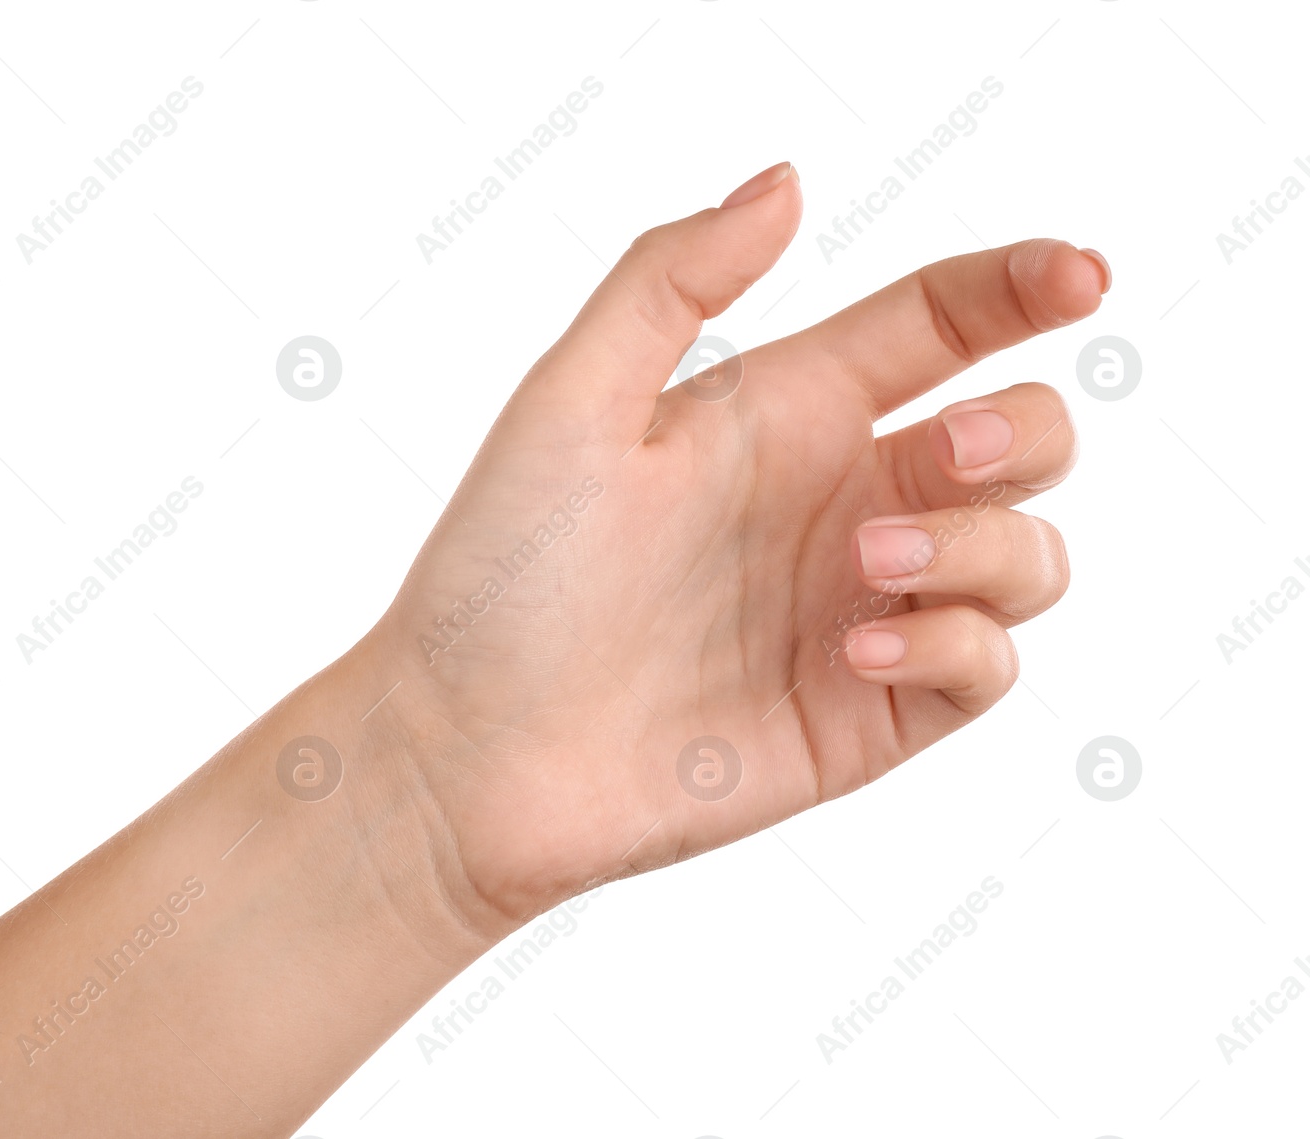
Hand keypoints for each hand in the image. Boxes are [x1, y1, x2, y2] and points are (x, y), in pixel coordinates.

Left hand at [356, 162, 1107, 929]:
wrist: (472, 752)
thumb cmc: (506, 574)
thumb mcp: (570, 403)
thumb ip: (671, 280)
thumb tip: (787, 180)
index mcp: (783, 415)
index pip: (939, 328)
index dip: (1024, 288)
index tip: (1079, 277)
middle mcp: (840, 505)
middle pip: (1021, 438)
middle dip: (1021, 431)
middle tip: (944, 453)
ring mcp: (863, 612)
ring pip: (1028, 555)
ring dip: (982, 546)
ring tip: (864, 570)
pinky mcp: (870, 714)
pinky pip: (987, 667)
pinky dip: (955, 646)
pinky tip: (856, 651)